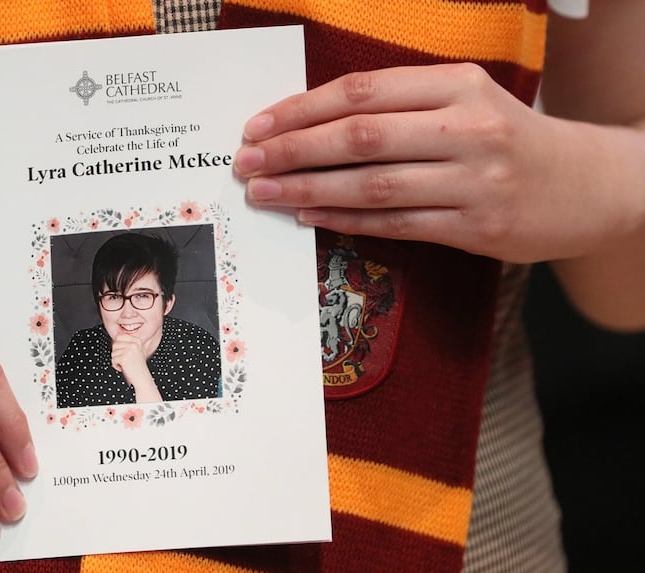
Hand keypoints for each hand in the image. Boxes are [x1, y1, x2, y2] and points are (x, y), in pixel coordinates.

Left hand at [110, 334, 160, 401]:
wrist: (142, 377)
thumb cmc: (138, 366)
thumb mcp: (137, 351)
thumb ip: (129, 342)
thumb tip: (116, 337)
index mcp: (137, 341)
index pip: (119, 336)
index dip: (118, 345)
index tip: (122, 352)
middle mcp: (133, 345)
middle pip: (115, 344)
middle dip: (116, 353)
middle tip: (124, 359)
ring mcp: (129, 351)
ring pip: (113, 353)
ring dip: (116, 360)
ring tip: (124, 364)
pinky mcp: (124, 358)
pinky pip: (113, 360)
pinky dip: (115, 366)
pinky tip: (123, 368)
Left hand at [234, 63, 642, 263]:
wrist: (588, 183)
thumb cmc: (507, 138)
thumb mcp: (462, 100)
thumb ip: (397, 106)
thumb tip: (310, 124)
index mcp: (457, 85)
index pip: (361, 92)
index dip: (301, 109)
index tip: (258, 125)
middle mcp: (466, 128)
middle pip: (360, 137)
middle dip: (293, 150)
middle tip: (247, 162)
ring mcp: (473, 180)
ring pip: (372, 185)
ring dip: (308, 188)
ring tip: (264, 193)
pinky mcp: (476, 226)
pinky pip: (395, 224)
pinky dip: (345, 220)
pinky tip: (308, 215)